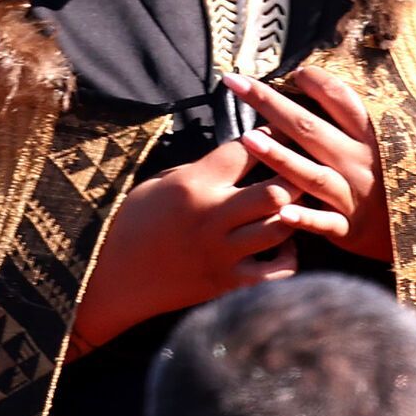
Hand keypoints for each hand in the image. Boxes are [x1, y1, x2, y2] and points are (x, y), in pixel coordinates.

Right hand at [69, 137, 344, 352]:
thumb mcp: (160, 183)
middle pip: (276, 191)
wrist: (111, 278)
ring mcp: (222, 254)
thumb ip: (202, 170)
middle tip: (305, 170)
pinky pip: (277, 272)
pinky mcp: (226, 284)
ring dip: (296, 214)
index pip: (247, 150)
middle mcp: (212, 217)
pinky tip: (283, 246)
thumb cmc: (133, 223)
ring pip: (282, 228)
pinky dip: (288, 257)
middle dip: (295, 177)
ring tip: (298, 205)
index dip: (270, 135)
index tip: (283, 131)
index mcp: (194, 184)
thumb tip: (242, 155)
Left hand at [221, 67, 391, 262]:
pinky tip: (282, 213)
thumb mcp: (389, 141)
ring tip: (247, 139)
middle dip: (270, 103)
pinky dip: (305, 219)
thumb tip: (319, 81)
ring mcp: (353, 194)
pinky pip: (325, 223)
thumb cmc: (397, 177)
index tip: (293, 71)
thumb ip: (356, 118)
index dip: (315, 81)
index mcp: (370, 135)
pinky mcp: (349, 227)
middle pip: (310, 128)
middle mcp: (359, 161)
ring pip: (311, 174)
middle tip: (236, 82)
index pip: (340, 98)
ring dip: (279, 157)